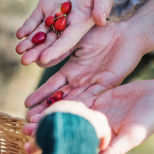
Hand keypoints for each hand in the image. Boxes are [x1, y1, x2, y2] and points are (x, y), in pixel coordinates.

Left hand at [16, 0, 112, 65]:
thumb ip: (103, 6)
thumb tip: (101, 20)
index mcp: (79, 27)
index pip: (66, 42)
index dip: (55, 51)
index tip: (44, 59)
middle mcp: (64, 26)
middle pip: (49, 42)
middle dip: (37, 52)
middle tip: (24, 61)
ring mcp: (52, 18)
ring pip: (39, 34)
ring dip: (29, 42)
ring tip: (18, 50)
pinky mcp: (44, 9)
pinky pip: (34, 20)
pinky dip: (27, 27)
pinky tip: (19, 34)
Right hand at [23, 20, 146, 121]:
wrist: (126, 32)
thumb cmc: (101, 32)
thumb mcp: (75, 40)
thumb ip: (61, 48)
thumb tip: (41, 53)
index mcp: (72, 71)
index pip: (53, 86)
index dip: (40, 95)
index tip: (26, 103)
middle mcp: (81, 81)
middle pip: (61, 98)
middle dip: (46, 109)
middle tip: (30, 121)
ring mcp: (94, 84)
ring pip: (75, 101)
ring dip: (62, 111)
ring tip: (47, 121)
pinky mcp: (108, 83)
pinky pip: (93, 95)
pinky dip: (82, 104)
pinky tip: (71, 112)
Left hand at [27, 80, 153, 153]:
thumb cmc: (151, 121)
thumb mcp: (132, 136)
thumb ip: (113, 151)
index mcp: (101, 139)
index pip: (73, 142)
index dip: (54, 144)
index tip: (32, 146)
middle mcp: (96, 127)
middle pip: (67, 128)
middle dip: (47, 130)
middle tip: (24, 132)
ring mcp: (97, 111)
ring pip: (69, 112)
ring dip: (51, 115)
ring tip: (29, 117)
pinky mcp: (100, 96)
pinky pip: (78, 97)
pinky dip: (63, 99)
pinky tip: (46, 100)